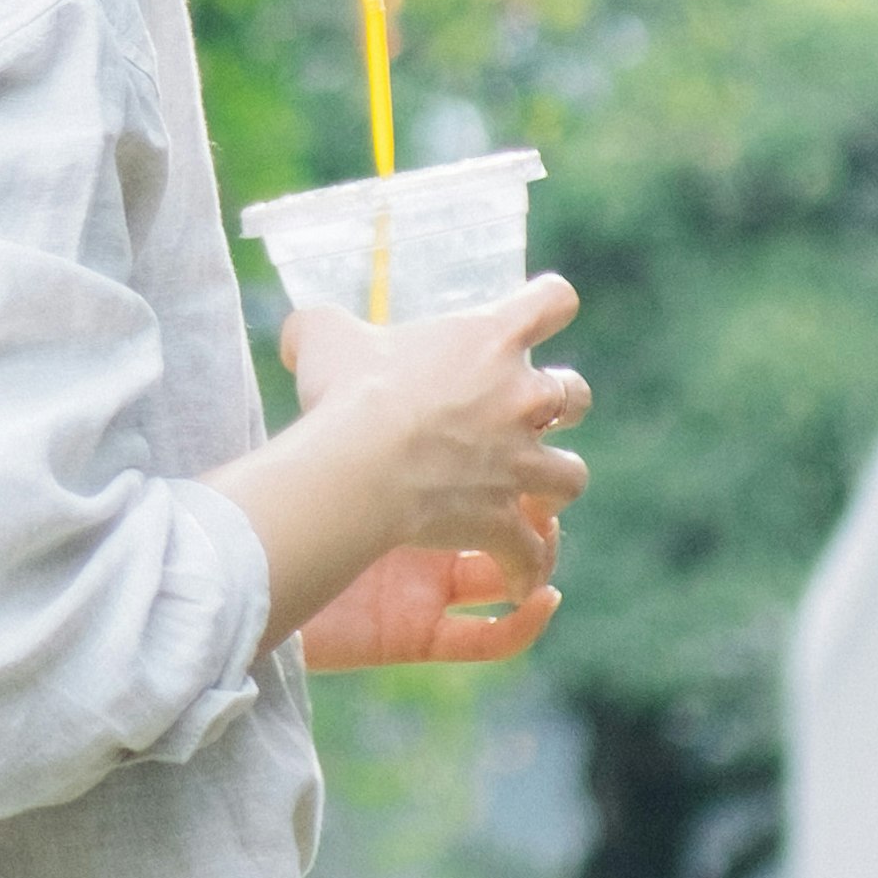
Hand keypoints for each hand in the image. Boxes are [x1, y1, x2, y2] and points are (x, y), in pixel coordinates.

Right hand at [202, 269, 587, 663]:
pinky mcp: (505, 519)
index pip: (553, 302)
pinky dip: (525, 566)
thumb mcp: (322, 337)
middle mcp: (522, 397)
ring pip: (572, 475)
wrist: (360, 467)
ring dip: (552, 485)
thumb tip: (300, 331)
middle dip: (559, 407)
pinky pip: (532, 552)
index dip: (549, 305)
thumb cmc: (346, 393)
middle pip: (577, 394)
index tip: (537, 316)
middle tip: (524, 418)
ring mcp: (520, 463)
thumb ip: (318, 326)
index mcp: (490, 340)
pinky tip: (514, 575)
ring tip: (530, 496)